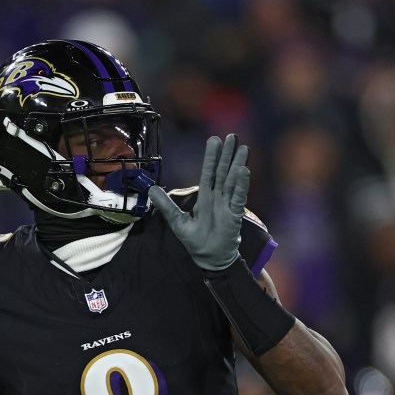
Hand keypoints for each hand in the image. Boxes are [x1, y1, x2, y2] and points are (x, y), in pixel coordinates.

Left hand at [148, 134, 249, 270]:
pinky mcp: (234, 215)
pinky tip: (244, 171)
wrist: (209, 258)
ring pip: (233, 180)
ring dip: (237, 164)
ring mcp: (227, 205)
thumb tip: (151, 190)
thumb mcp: (177, 221)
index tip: (215, 140)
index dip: (211, 157)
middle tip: (232, 136)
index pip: (208, 172)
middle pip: (223, 171)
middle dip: (227, 154)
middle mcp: (218, 197)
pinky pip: (238, 197)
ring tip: (243, 148)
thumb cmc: (196, 240)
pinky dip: (241, 185)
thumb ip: (166, 205)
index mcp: (205, 197)